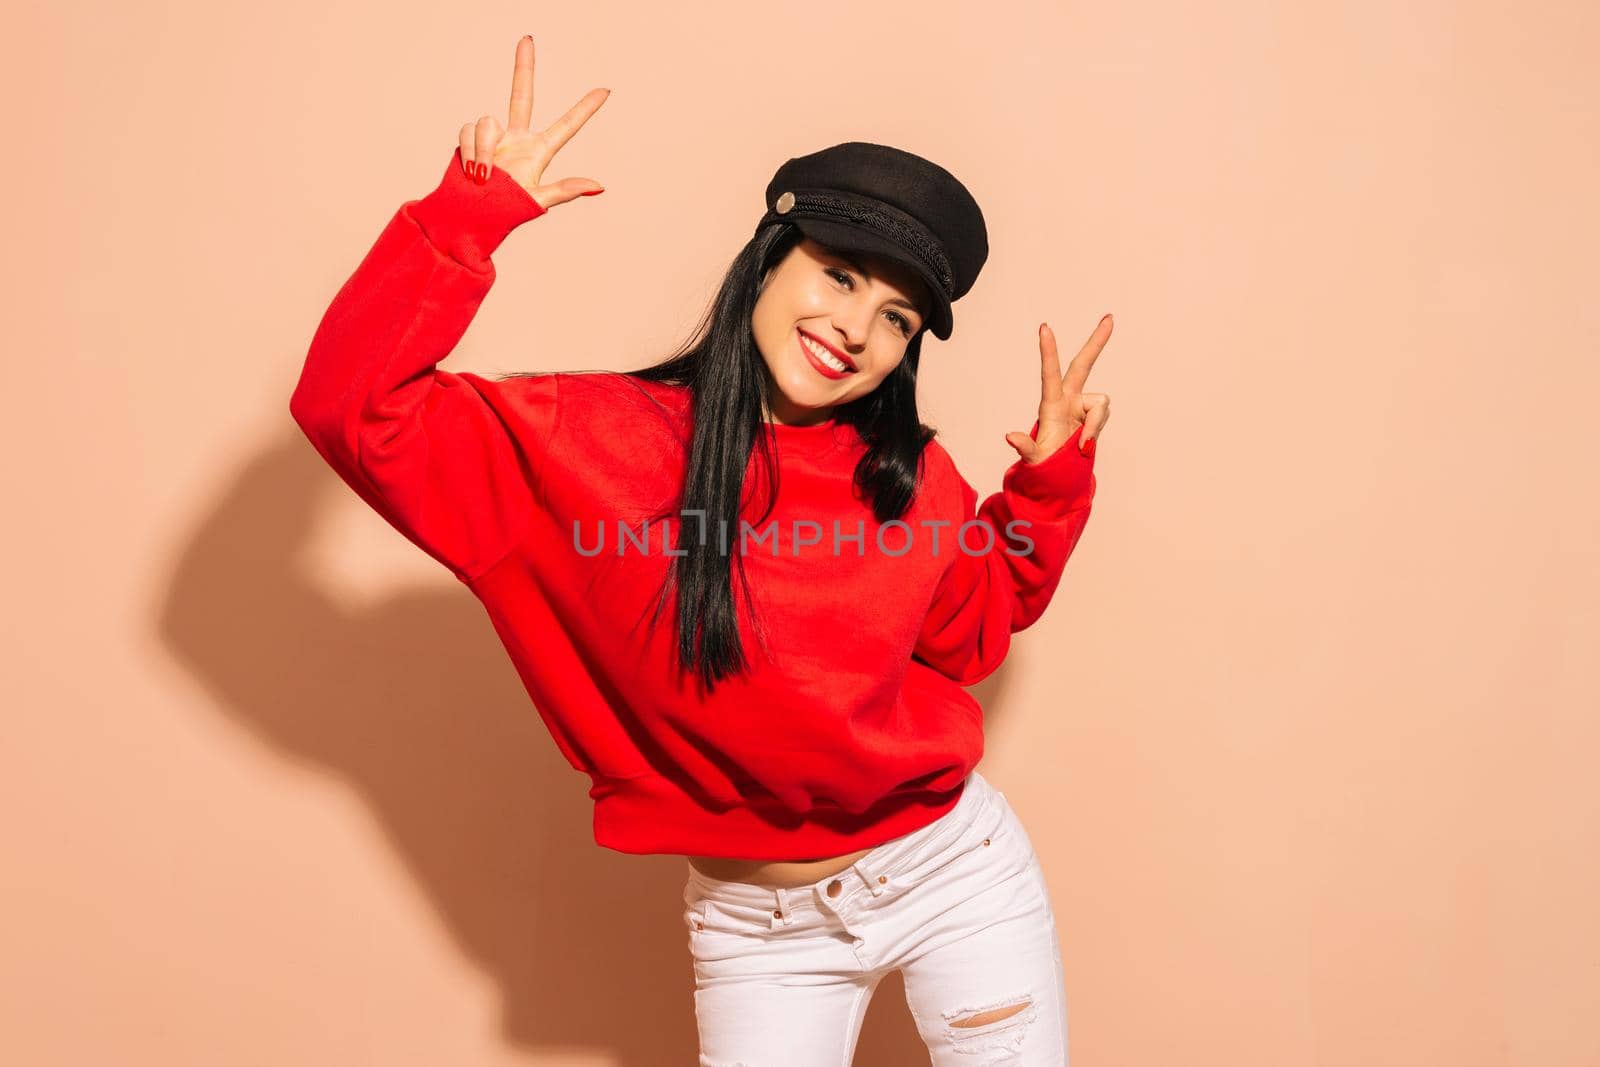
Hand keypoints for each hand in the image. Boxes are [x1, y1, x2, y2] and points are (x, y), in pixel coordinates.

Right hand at [456, 35, 609, 210]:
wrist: (467, 217)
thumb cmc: (504, 213)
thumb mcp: (536, 201)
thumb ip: (564, 191)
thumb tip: (598, 186)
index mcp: (538, 152)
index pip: (566, 126)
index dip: (585, 109)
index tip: (606, 91)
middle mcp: (516, 138)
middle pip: (521, 95)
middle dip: (523, 67)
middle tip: (527, 39)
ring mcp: (492, 137)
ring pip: (487, 121)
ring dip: (483, 150)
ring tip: (484, 176)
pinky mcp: (470, 138)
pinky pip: (468, 131)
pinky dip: (470, 151)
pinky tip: (471, 171)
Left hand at [1004, 315, 1113, 462]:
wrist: (1059, 470)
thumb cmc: (1044, 462)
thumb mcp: (1033, 458)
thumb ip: (1024, 447)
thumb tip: (1010, 437)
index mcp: (1050, 404)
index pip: (1049, 373)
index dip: (1048, 351)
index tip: (1044, 327)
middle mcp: (1068, 398)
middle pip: (1084, 365)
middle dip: (1097, 341)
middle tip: (1110, 317)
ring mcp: (1082, 404)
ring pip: (1102, 404)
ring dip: (1095, 425)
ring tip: (1079, 445)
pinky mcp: (1093, 412)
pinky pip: (1104, 414)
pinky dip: (1097, 429)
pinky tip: (1085, 441)